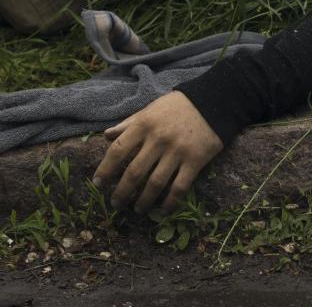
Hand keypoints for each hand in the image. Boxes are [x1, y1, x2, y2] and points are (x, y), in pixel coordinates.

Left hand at [92, 91, 223, 212]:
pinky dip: (170, 202)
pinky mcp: (195, 161)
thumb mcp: (150, 109)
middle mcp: (158, 139)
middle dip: (122, 192)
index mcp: (144, 125)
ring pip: (155, 184)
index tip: (98, 184)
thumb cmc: (178, 105)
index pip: (118, 150)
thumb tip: (106, 135)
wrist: (214, 101)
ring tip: (138, 209)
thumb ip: (129, 123)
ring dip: (143, 201)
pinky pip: (180, 187)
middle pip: (134, 172)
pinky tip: (164, 210)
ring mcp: (177, 151)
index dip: (105, 169)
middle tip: (116, 203)